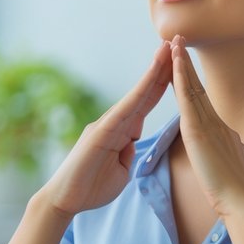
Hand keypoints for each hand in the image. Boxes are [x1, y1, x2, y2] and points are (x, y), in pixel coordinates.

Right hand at [39, 42, 171, 215]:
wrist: (65, 201)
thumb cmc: (91, 188)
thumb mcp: (121, 171)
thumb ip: (128, 153)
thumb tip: (133, 142)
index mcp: (122, 131)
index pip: (147, 102)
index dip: (163, 83)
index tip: (179, 65)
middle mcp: (115, 122)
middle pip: (144, 91)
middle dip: (161, 67)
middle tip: (176, 42)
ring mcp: (107, 124)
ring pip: (136, 94)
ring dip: (153, 71)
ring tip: (167, 48)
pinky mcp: (100, 131)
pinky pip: (125, 108)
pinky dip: (140, 91)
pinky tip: (152, 75)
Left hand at [169, 35, 243, 216]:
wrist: (242, 199)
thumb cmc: (238, 188)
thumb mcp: (236, 161)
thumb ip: (232, 150)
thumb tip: (238, 148)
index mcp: (220, 129)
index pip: (202, 100)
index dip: (193, 80)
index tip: (184, 63)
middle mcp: (215, 121)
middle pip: (197, 87)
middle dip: (185, 64)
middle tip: (177, 41)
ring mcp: (209, 124)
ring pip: (192, 88)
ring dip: (181, 64)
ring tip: (173, 43)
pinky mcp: (200, 132)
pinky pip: (188, 100)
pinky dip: (181, 80)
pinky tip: (174, 65)